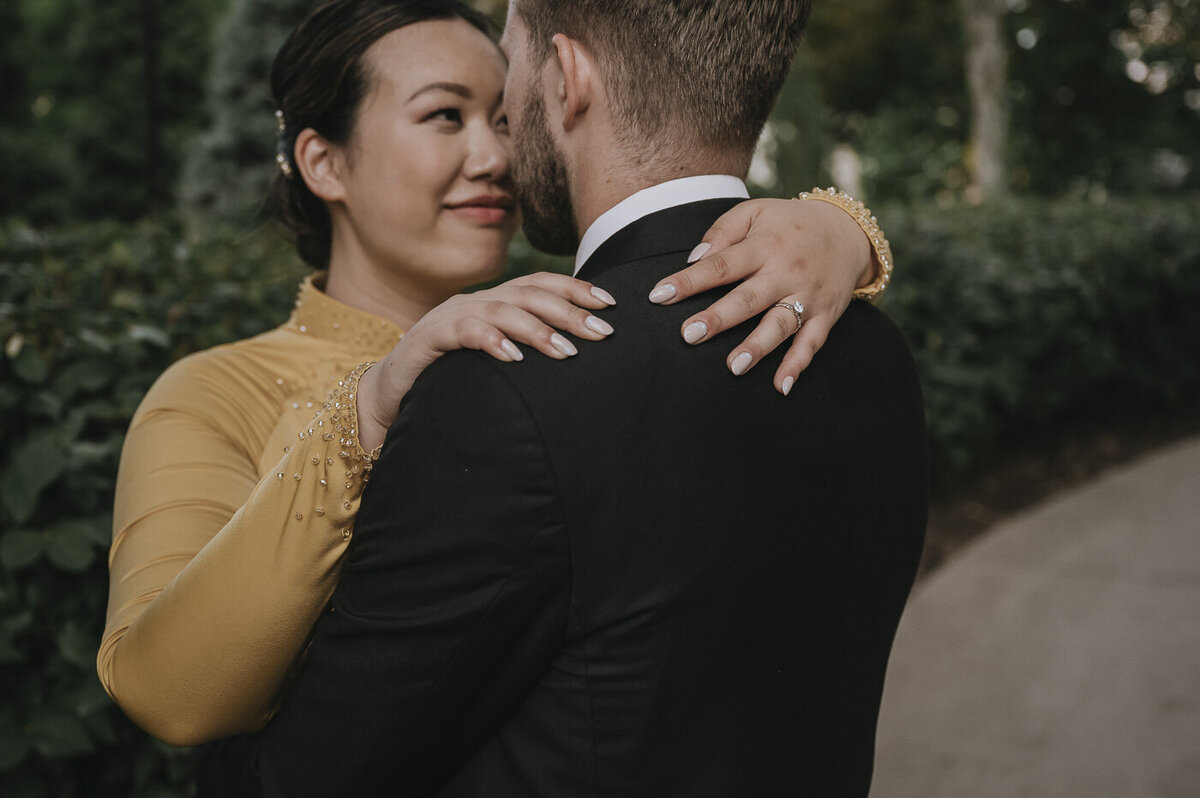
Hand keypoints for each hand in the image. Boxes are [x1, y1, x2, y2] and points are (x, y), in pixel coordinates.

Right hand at [357, 273, 616, 450]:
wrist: (388, 394)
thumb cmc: (448, 380)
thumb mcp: (494, 362)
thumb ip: (526, 351)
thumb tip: (577, 356)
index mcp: (493, 303)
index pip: (539, 285)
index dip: (575, 288)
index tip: (610, 303)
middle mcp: (474, 302)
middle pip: (528, 295)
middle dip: (569, 311)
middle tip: (602, 333)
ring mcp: (450, 317)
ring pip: (500, 310)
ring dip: (537, 330)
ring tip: (566, 351)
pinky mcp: (428, 339)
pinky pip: (463, 332)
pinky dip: (490, 340)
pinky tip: (513, 357)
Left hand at [648, 198, 875, 394]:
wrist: (848, 231)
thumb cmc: (789, 224)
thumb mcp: (756, 211)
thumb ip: (724, 230)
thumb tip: (694, 258)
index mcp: (764, 246)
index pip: (721, 264)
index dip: (689, 280)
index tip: (659, 295)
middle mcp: (785, 272)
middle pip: (748, 298)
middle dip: (719, 318)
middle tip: (689, 334)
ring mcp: (807, 296)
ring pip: (780, 325)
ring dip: (758, 346)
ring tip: (733, 366)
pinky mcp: (826, 315)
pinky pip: (812, 343)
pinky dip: (798, 365)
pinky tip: (781, 386)